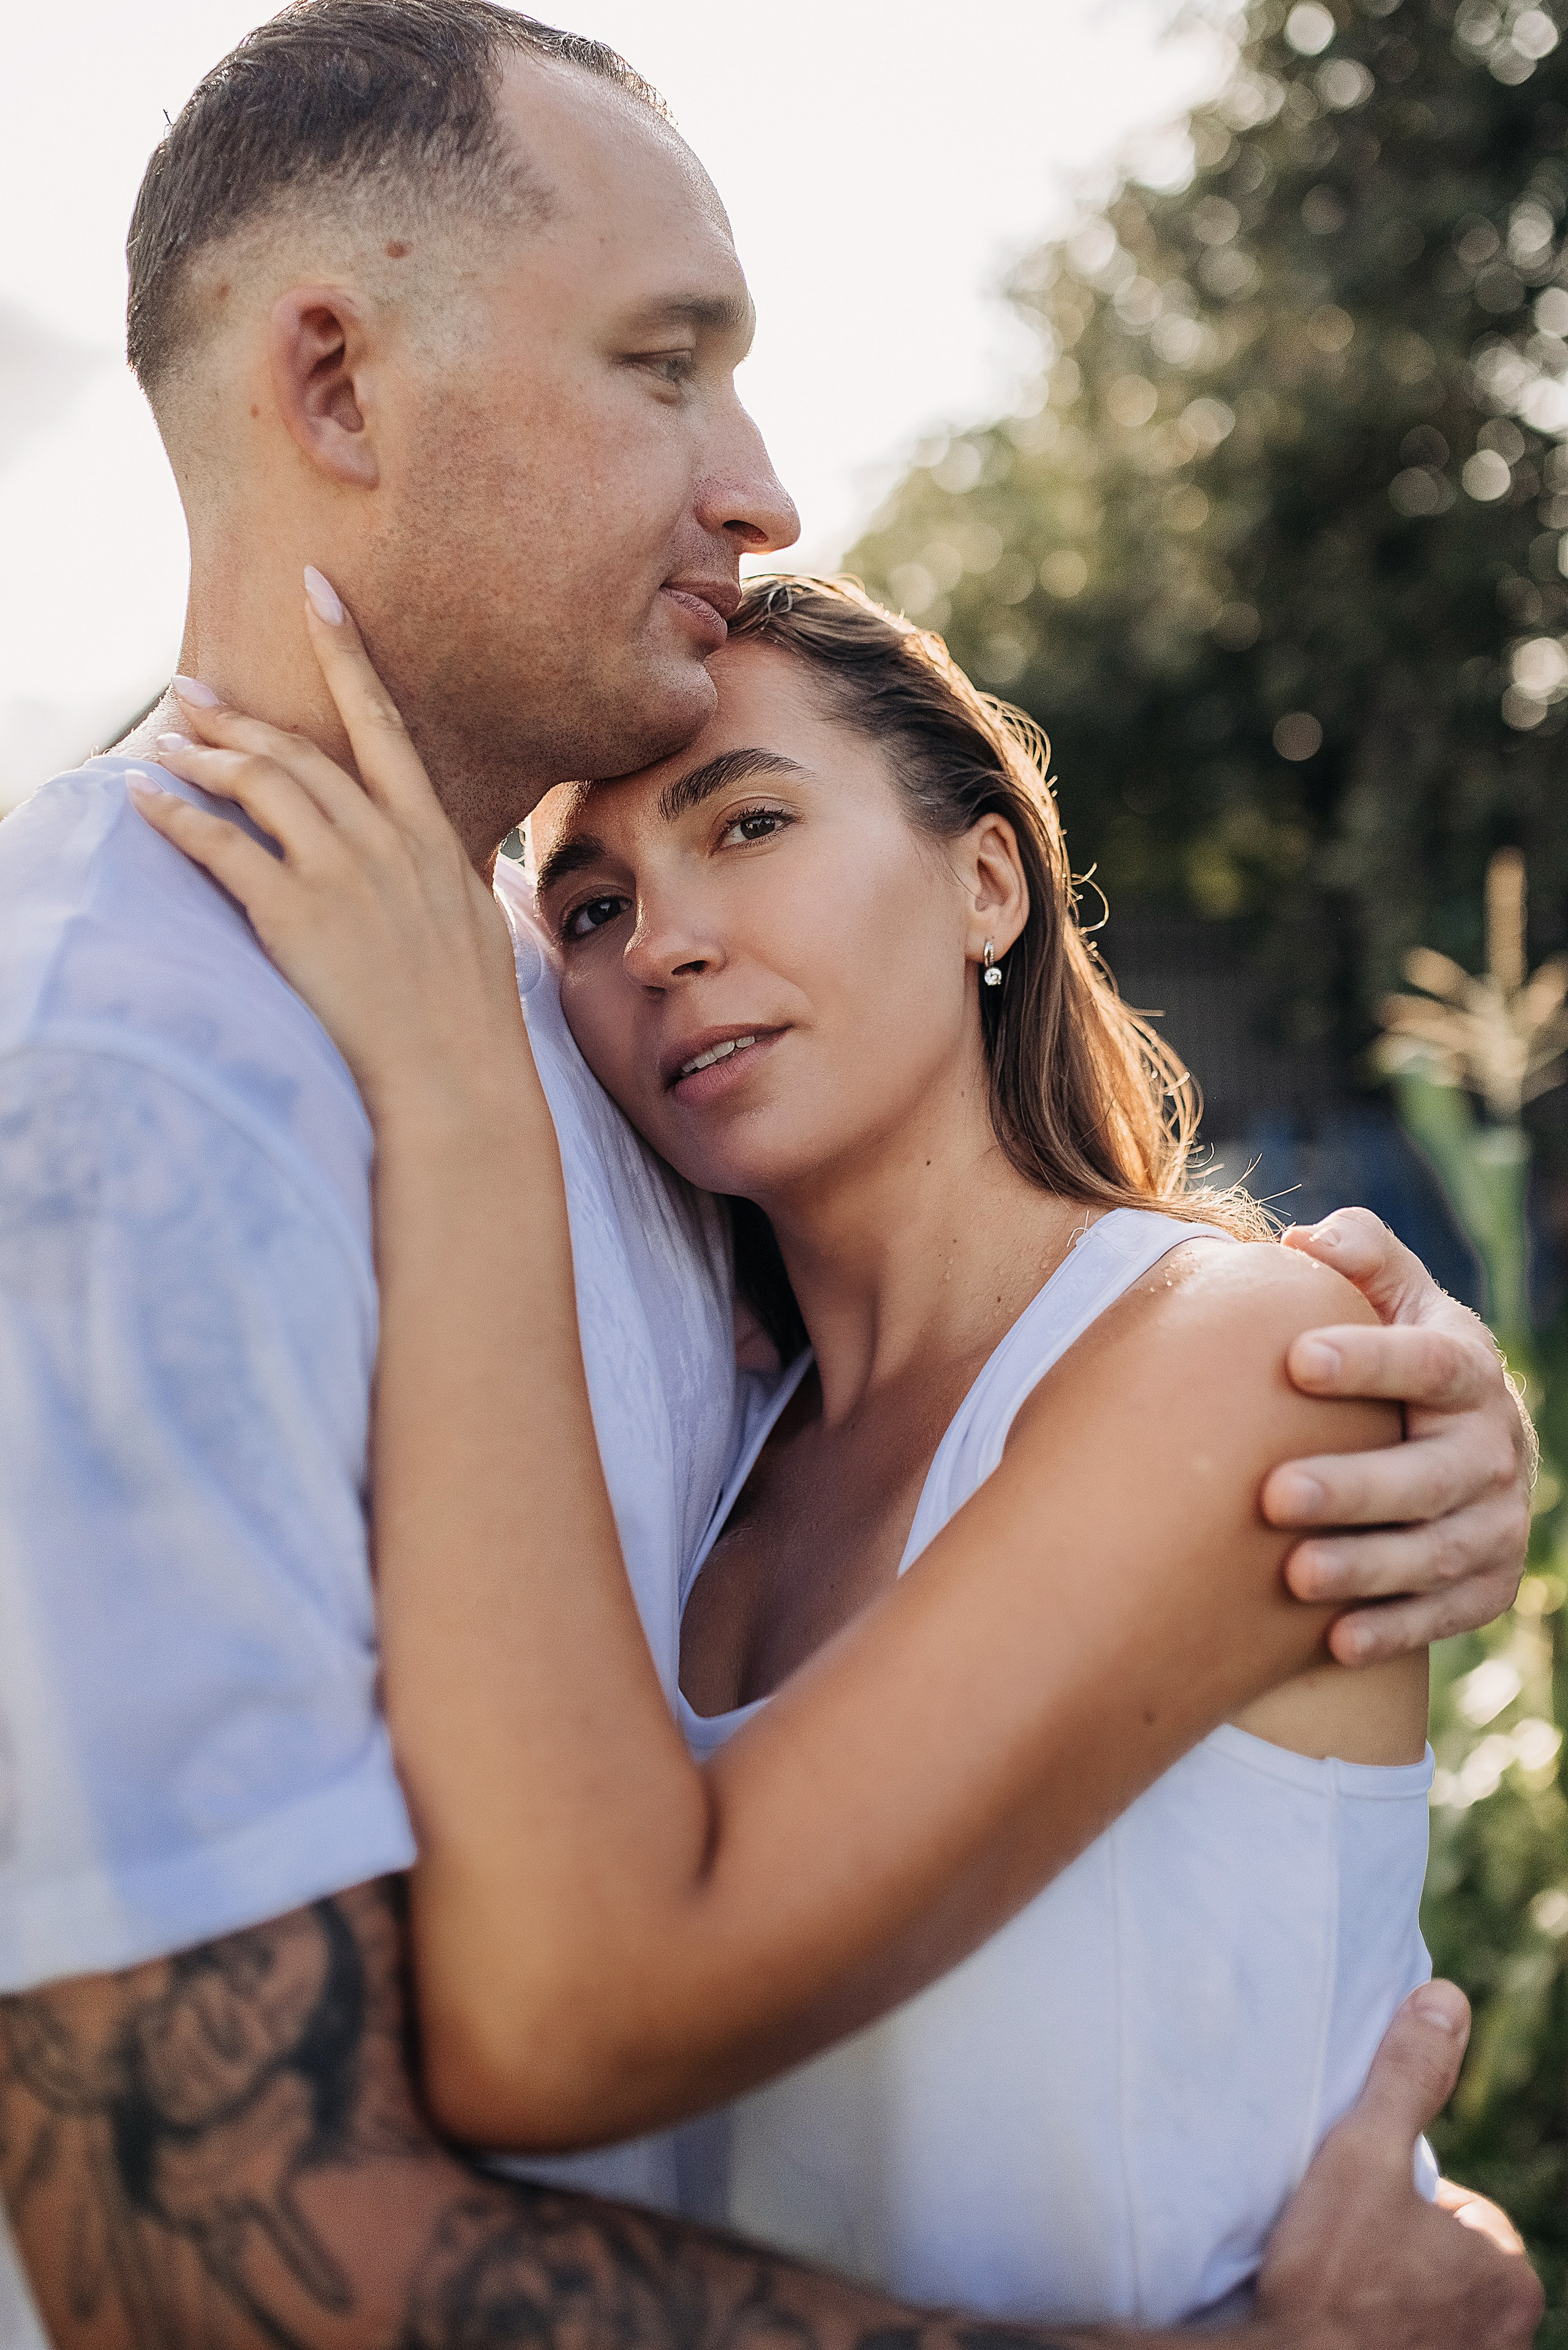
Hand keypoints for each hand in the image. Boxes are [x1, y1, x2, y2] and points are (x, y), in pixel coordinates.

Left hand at [126, 572, 529, 1127]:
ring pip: (258, 784)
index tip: (314, 590)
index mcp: (433, 839)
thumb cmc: (470, 1024)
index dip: (345, 650)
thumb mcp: (474, 931)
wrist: (459, 1082)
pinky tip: (146, 803)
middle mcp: (387, 842)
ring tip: (160, 748)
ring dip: (201, 758)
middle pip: (299, 750)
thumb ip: (446, 883)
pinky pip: (221, 846)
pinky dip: (176, 817)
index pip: (384, 722)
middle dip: (235, 716)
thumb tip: (439, 868)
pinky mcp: (297, 916)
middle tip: (186, 695)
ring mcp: (343, 875)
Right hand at [1252, 1982, 1541, 2349]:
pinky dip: (1373, 2334)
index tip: (1356, 2209)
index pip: (1462, 2212)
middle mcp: (1503, 2340)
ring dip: (1384, 2296)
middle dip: (1397, 2250)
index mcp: (1508, 2280)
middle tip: (1338, 2244)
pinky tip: (1329, 2323)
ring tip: (1329, 2286)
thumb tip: (1446, 1999)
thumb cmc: (1332, 2278)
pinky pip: (1399, 2343)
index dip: (1404, 2198)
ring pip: (1422, 2309)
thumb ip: (1407, 2078)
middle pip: (1444, 2263)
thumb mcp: (1365, 2155)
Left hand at [1262, 1209, 1531, 1663]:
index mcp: (1468, 1369)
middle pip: (1431, 1474)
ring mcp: (1497, 1521)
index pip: (1429, 1363)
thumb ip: (1361, 1255)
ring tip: (1294, 1574)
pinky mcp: (1489, 1584)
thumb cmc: (1394, 1354)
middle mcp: (1493, 1448)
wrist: (1454, 1439)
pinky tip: (1334, 1642)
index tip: (1296, 1359)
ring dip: (1368, 1567)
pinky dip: (1394, 1629)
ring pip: (1438, 1552)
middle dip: (1356, 1487)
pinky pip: (1446, 1613)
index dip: (1369, 1362)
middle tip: (1274, 1494)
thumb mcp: (1392, 1295)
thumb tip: (1309, 1241)